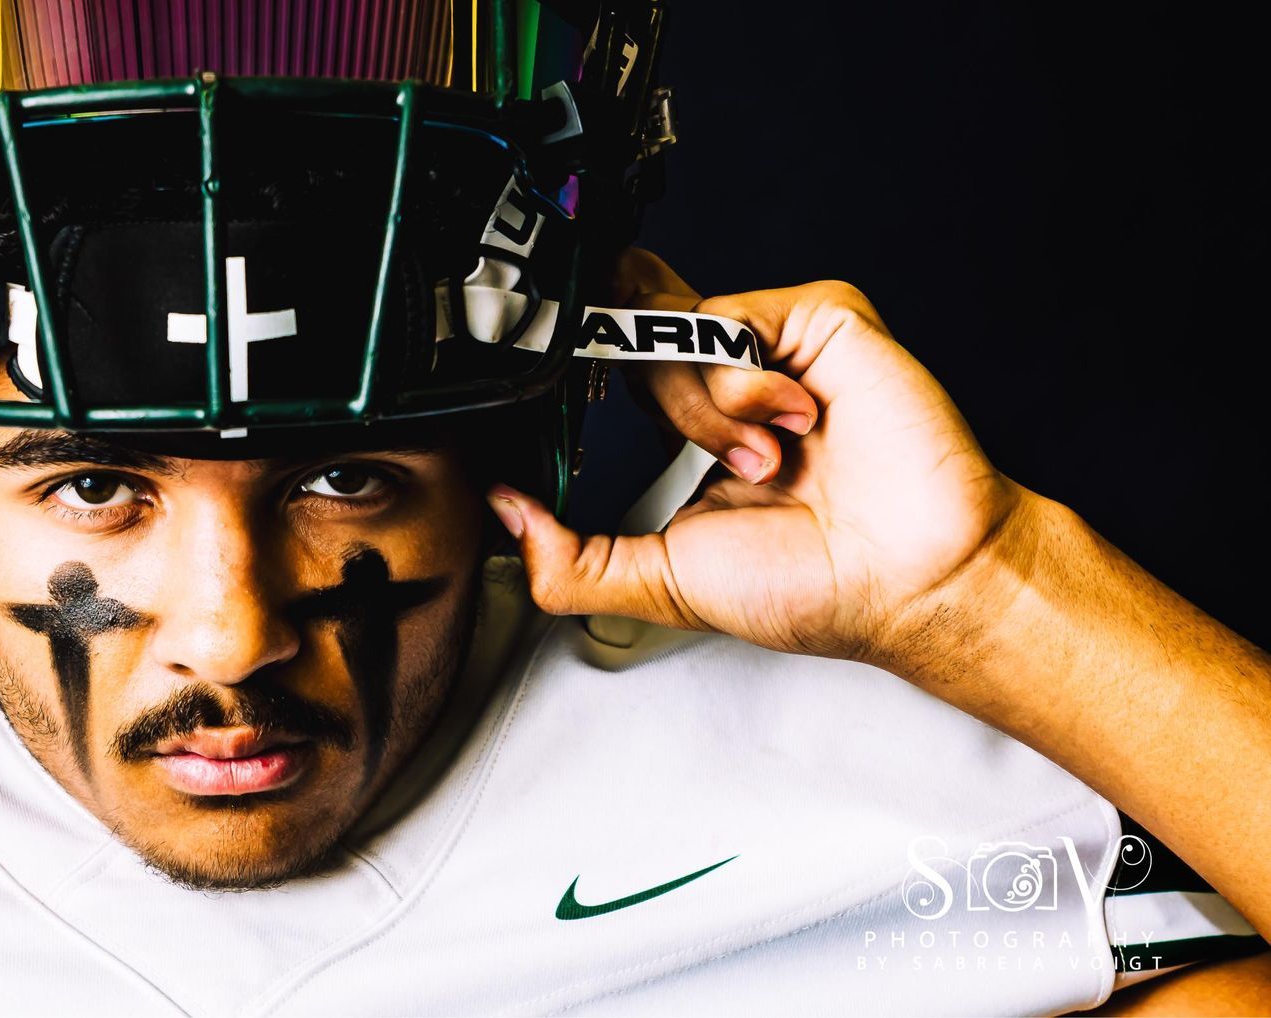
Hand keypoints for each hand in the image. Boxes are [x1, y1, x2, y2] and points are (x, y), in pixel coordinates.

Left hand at [488, 252, 1023, 664]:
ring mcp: (774, 346)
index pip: (613, 369)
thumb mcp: (660, 581)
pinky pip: (735, 315)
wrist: (909, 578)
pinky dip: (748, 380)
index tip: (558, 389)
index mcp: (690, 435)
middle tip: (722, 470)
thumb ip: (569, 560)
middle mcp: (728, 383)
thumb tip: (501, 513)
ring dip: (708, 407)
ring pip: (678, 327)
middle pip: (636, 340)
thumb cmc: (812, 587)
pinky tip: (794, 424)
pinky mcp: (818, 317)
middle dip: (667, 408)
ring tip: (768, 465)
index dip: (583, 370)